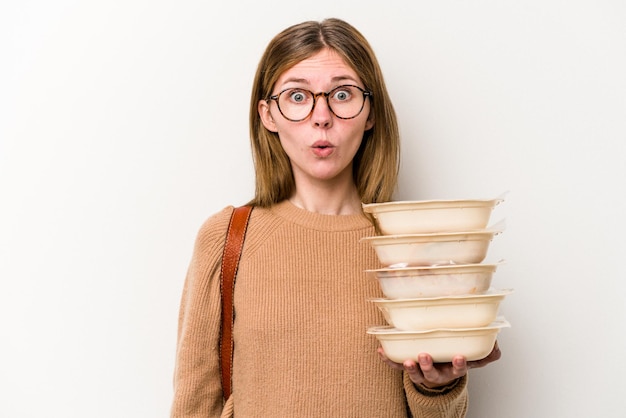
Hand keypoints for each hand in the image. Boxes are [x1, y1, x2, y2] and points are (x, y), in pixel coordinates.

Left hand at [377, 341, 500, 388]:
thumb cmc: (453, 360)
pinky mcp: (408, 368)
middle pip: (433, 374)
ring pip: (415, 374)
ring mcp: (421, 372)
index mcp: (452, 370)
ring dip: (410, 368)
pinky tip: (380, 351)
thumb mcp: (472, 358)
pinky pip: (396, 365)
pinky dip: (388, 360)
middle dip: (428, 366)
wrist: (439, 374)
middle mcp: (437, 373)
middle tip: (425, 356)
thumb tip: (496, 344)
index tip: (458, 356)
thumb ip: (486, 353)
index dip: (458, 364)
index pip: (458, 368)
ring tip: (407, 359)